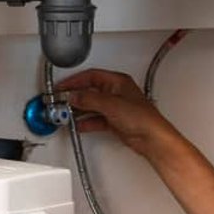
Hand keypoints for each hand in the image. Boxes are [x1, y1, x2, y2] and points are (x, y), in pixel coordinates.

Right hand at [55, 68, 169, 155]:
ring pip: (91, 105)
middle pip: (90, 91)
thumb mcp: (110, 104)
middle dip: (75, 96)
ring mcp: (115, 107)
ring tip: (67, 113)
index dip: (75, 80)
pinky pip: (95, 118)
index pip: (91, 76)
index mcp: (118, 81)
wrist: (152, 137)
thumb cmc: (142, 117)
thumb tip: (74, 96)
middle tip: (62, 101)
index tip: (62, 87)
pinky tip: (79, 124)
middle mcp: (116, 93)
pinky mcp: (115, 121)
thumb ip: (89, 99)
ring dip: (79, 110)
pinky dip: (86, 121)